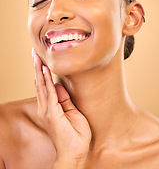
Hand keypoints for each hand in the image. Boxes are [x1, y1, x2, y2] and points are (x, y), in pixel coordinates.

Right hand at [32, 49, 90, 166]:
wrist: (75, 153)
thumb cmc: (76, 135)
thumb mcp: (73, 112)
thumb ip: (64, 99)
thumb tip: (58, 85)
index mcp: (51, 107)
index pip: (45, 85)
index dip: (42, 72)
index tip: (40, 59)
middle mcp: (46, 107)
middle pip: (40, 83)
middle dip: (37, 67)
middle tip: (34, 53)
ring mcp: (48, 110)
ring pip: (42, 85)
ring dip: (39, 70)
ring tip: (36, 57)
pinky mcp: (52, 113)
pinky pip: (49, 92)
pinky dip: (46, 80)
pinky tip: (44, 70)